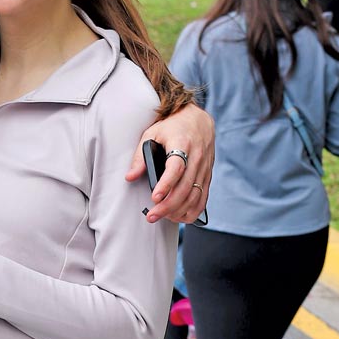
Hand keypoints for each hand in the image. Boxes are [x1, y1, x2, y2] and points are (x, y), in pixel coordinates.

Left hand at [125, 104, 214, 223]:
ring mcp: (204, 168)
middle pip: (185, 187)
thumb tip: (130, 177)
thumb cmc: (172, 127)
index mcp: (182, 144)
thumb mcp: (152, 133)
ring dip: (179, 211)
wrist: (198, 120)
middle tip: (152, 215)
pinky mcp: (207, 176)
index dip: (166, 184)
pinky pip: (203, 197)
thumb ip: (141, 156)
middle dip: (168, 205)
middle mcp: (196, 158)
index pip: (176, 168)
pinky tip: (180, 216)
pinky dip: (193, 211)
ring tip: (163, 217)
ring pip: (195, 196)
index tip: (155, 198)